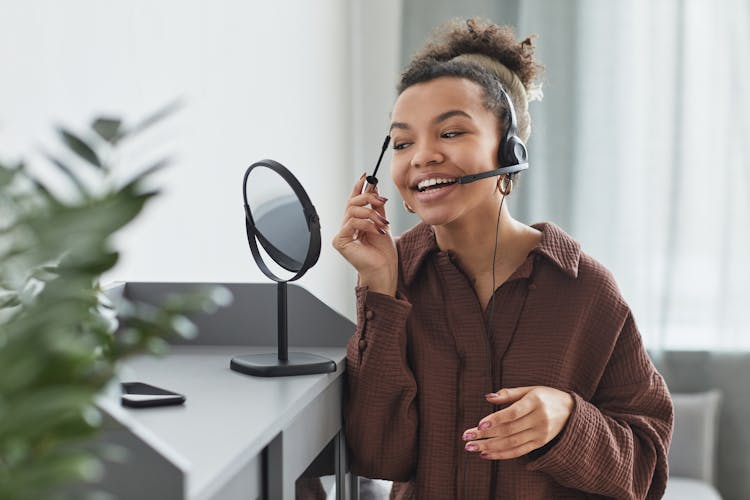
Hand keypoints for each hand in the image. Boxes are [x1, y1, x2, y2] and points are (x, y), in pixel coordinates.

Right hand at [332, 173, 397, 295]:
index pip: (353, 201)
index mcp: (354, 223)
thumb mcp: (382, 223)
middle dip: (368, 198)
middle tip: (382, 200)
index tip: (367, 176)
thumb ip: (376, 207)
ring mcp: (341, 234)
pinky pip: (353, 223)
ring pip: (353, 211)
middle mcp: (345, 227)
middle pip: (351, 203)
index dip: (359, 187)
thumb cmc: (383, 253)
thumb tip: (374, 188)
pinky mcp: (340, 241)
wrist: (384, 270)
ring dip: (372, 214)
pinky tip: (377, 231)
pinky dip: (367, 224)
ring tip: (383, 224)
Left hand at [461, 386, 573, 459]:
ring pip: (511, 443)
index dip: (496, 419)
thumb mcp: (529, 390)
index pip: (513, 413)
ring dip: (489, 447)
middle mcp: (538, 419)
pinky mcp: (539, 444)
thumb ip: (508, 394)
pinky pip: (518, 452)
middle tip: (466, 437)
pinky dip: (501, 454)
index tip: (479, 424)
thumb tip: (487, 397)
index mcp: (535, 402)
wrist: (571, 412)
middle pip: (509, 430)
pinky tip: (486, 454)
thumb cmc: (545, 397)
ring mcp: (540, 434)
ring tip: (471, 447)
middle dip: (486, 435)